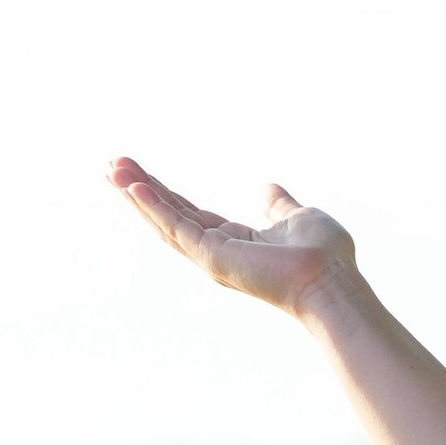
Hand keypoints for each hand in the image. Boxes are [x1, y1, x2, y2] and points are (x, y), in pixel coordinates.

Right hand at [110, 159, 355, 315]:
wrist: (334, 281)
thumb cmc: (325, 256)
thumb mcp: (296, 215)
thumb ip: (277, 204)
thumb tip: (265, 186)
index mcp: (235, 242)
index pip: (188, 214)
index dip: (162, 192)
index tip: (136, 169)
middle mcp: (218, 253)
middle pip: (169, 217)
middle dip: (139, 190)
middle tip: (111, 163)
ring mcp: (214, 258)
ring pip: (165, 223)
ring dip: (137, 195)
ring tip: (111, 168)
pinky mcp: (214, 258)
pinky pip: (177, 229)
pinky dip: (154, 208)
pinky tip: (133, 186)